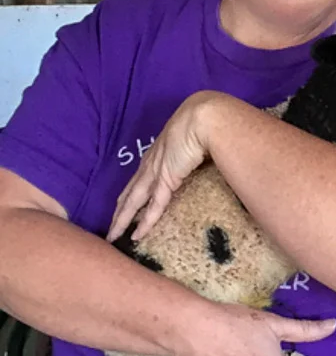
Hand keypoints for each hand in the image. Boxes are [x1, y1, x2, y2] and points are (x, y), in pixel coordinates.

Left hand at [109, 91, 230, 242]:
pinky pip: (153, 206)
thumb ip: (191, 152)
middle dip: (119, 212)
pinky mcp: (166, 180)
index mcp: (156, 155)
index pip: (137, 181)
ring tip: (113, 236)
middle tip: (110, 229)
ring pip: (133, 202)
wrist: (204, 118)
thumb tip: (200, 159)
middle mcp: (150, 165)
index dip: (128, 196)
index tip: (122, 209)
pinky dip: (145, 222)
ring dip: (122, 220)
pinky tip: (136, 235)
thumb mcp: (192, 142)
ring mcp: (155, 173)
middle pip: (129, 193)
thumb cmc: (202, 125)